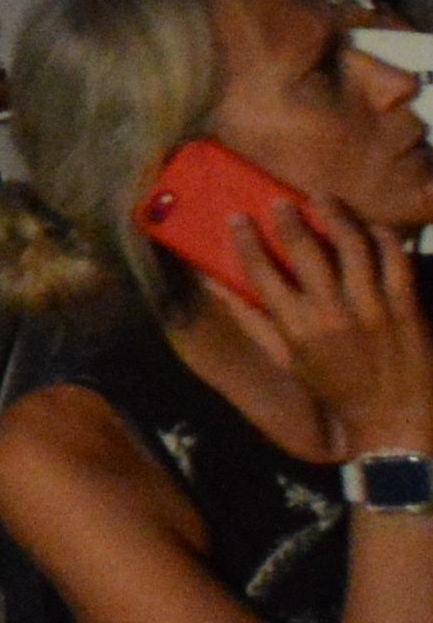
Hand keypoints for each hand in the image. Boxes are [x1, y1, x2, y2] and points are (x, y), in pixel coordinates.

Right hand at [229, 186, 432, 456]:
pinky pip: (396, 258)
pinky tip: (372, 228)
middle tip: (282, 201)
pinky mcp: (407, 307)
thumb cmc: (336, 392)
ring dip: (337, 215)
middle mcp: (332, 314)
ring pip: (353, 244)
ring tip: (325, 200)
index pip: (262, 273)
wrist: (395, 422)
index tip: (238, 218)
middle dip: (290, 218)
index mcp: (297, 329)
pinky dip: (383, 236)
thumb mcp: (287, 361)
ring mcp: (373, 308)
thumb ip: (252, 321)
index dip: (246, 241)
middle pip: (305, 249)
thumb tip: (215, 285)